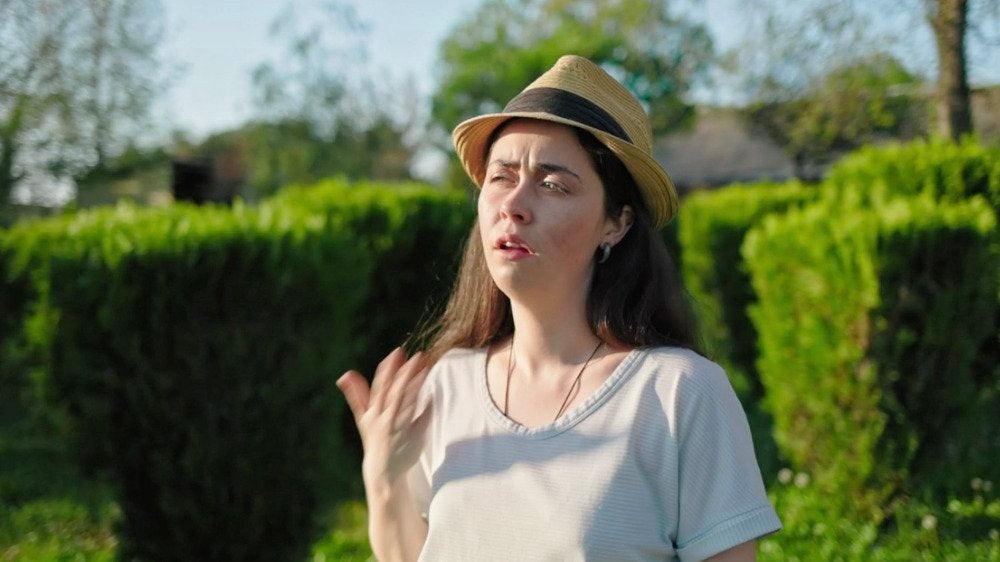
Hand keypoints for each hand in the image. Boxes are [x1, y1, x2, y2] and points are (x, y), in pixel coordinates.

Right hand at [337, 348, 430, 484]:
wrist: (382, 470)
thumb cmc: (374, 440)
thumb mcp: (362, 417)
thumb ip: (356, 395)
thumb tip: (345, 374)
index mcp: (372, 412)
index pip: (380, 386)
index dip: (388, 368)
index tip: (397, 352)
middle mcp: (383, 418)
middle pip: (395, 391)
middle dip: (406, 372)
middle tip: (417, 355)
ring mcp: (397, 427)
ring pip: (407, 401)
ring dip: (417, 383)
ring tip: (426, 367)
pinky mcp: (410, 435)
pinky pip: (418, 416)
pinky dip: (425, 403)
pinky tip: (432, 390)